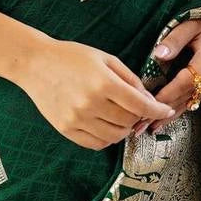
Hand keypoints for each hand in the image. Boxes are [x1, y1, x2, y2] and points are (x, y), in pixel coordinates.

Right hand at [17, 37, 175, 149]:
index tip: (166, 110)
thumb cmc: (72, 56)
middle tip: (137, 109)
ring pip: (115, 136)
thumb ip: (129, 79)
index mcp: (103, 83)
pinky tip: (106, 125)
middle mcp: (91, 103)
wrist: (34, 63)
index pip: (140, 105)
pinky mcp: (66, 129)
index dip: (157, 110)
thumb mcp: (105, 59)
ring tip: (121, 116)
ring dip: (124, 129)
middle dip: (139, 117)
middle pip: (129, 122)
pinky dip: (107, 138)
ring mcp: (77, 119)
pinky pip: (96, 144)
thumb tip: (149, 100)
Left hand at [132, 13, 200, 134]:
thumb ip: (174, 40)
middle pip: (184, 98)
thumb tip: (157, 55)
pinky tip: (162, 121)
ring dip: (167, 117)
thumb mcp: (190, 26)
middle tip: (139, 126)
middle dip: (161, 112)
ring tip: (147, 128)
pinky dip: (176, 111)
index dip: (166, 95)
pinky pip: (193, 102)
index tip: (147, 104)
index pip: (184, 82)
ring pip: (188, 104)